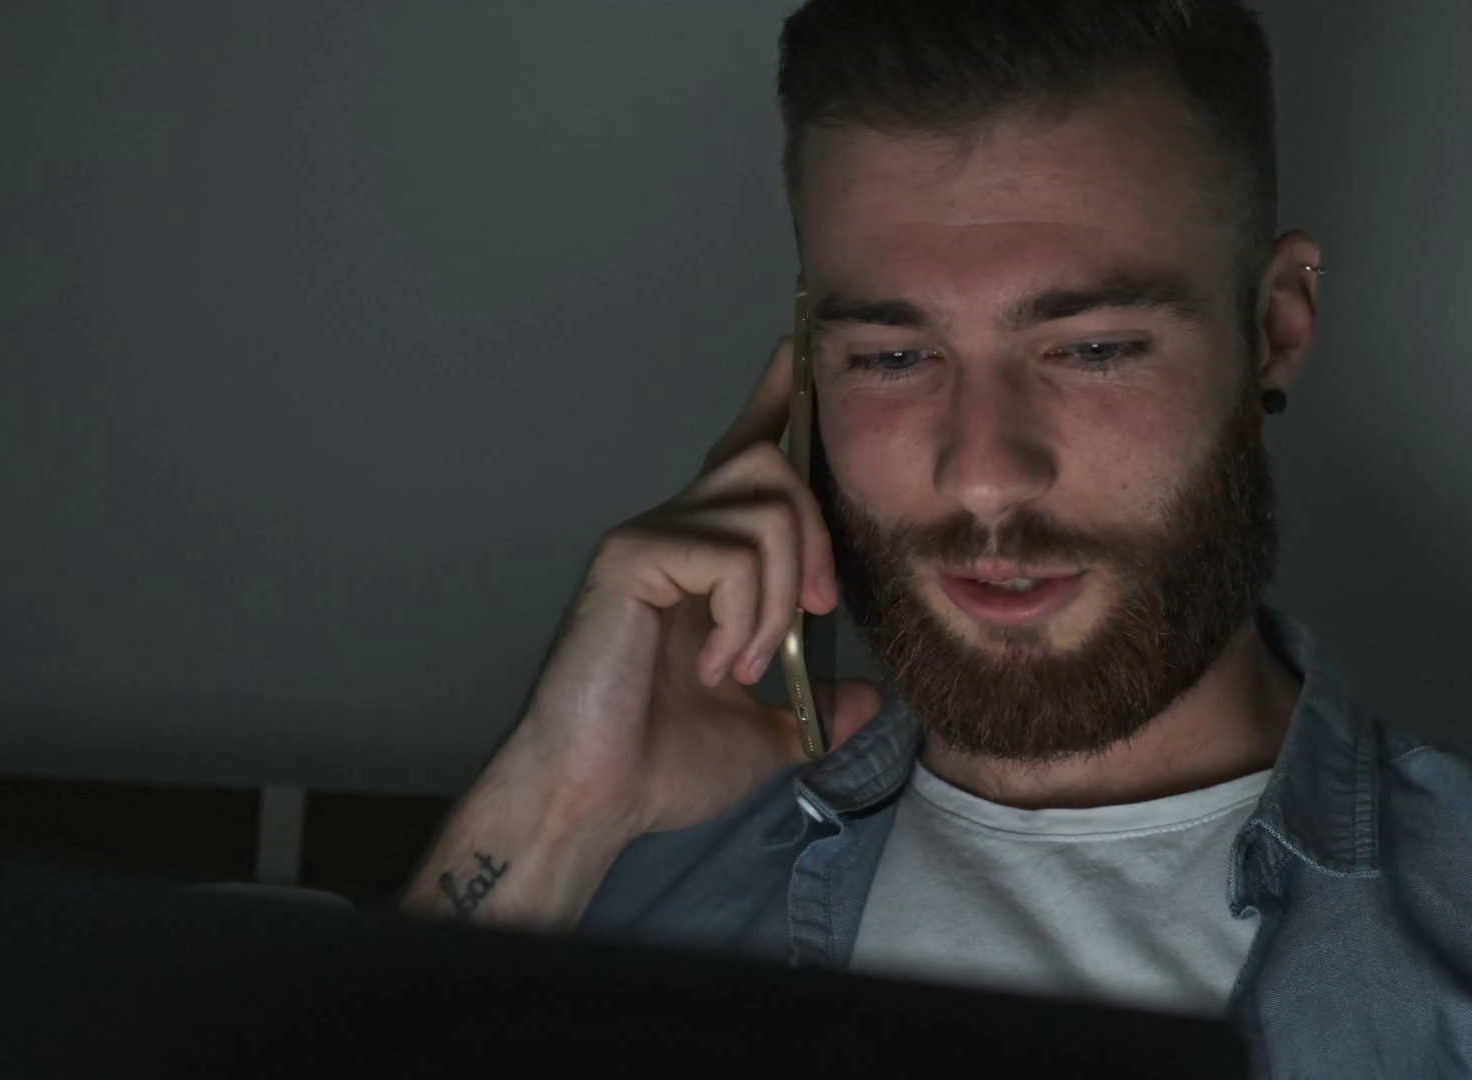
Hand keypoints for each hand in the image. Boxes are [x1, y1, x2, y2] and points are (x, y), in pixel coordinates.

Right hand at [402, 337, 880, 928]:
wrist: (601, 800)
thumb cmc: (663, 764)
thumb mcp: (769, 732)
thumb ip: (818, 703)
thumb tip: (869, 697)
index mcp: (704, 553)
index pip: (747, 451)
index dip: (776, 396)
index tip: (801, 345)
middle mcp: (674, 527)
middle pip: (774, 465)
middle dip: (816, 539)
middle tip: (809, 614)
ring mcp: (648, 536)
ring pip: (766, 508)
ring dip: (778, 598)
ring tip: (743, 664)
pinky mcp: (630, 558)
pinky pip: (730, 552)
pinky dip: (745, 616)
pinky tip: (714, 665)